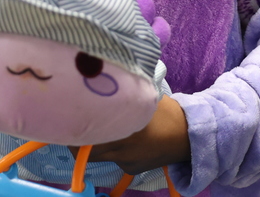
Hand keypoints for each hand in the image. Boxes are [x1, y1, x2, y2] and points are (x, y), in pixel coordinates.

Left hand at [71, 96, 189, 175]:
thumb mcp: (144, 97)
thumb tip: (99, 89)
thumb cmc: (167, 111)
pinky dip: (112, 151)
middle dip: (79, 141)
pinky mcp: (132, 170)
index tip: (69, 120)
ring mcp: (126, 163)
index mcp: (125, 128)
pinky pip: (114, 160)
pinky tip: (121, 140)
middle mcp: (122, 150)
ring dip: (94, 146)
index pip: (88, 136)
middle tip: (76, 126)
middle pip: (88, 152)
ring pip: (100, 157)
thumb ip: (123, 97)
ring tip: (97, 130)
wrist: (190, 136)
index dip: (75, 130)